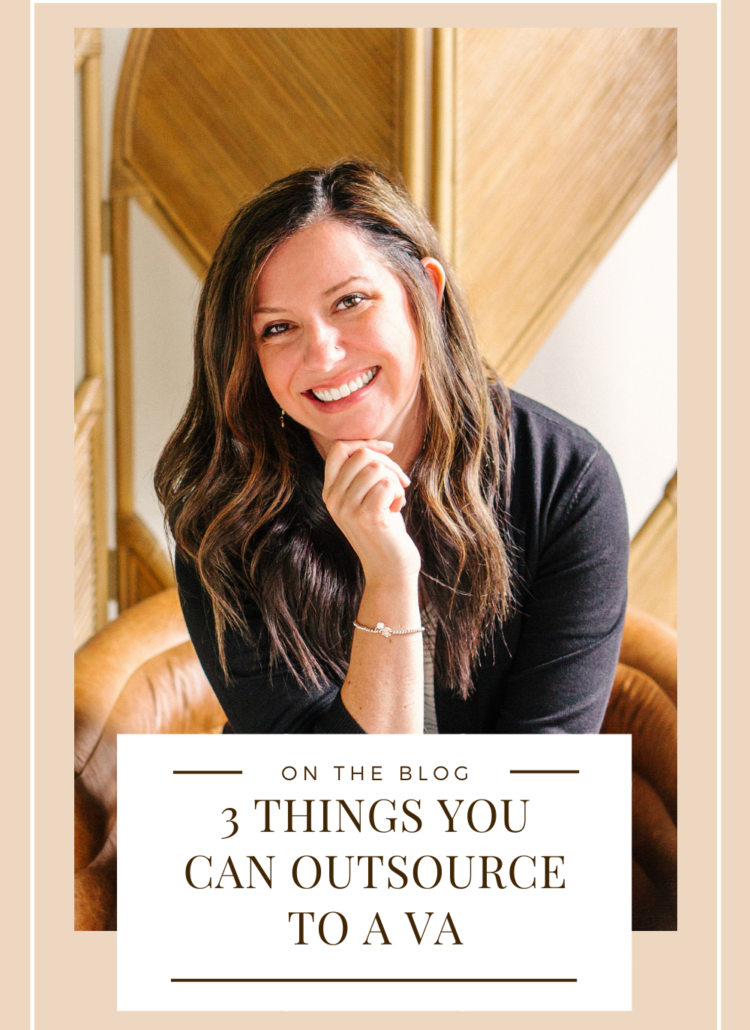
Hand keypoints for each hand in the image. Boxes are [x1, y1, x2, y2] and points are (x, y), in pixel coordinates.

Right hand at [322, 440, 420, 583]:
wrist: (389, 570)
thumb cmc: (384, 530)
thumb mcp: (365, 498)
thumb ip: (362, 475)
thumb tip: (378, 446)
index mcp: (329, 492)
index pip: (339, 448)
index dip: (366, 442)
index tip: (388, 447)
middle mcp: (333, 499)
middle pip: (362, 454)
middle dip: (388, 463)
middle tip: (399, 483)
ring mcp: (347, 508)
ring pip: (376, 468)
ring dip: (395, 480)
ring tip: (395, 500)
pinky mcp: (367, 517)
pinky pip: (388, 484)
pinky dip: (399, 493)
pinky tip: (397, 509)